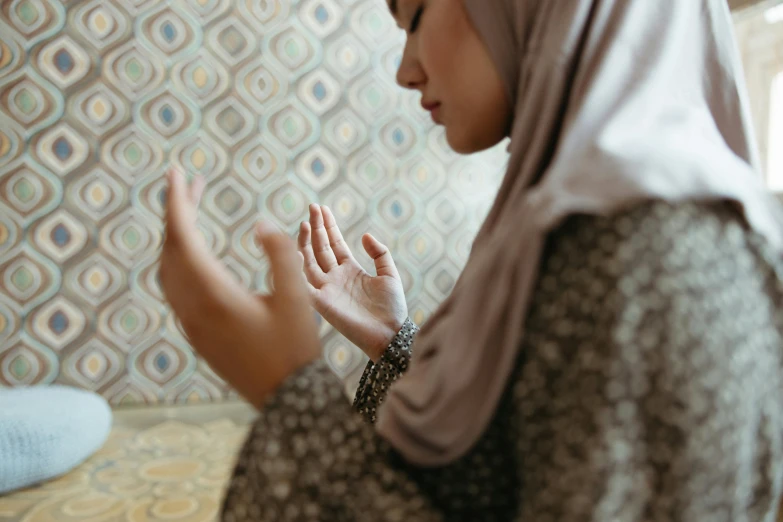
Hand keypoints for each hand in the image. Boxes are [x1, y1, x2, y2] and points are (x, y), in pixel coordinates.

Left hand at [159, 168, 319, 408]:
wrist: (286, 400)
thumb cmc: (295, 349)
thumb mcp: (298, 297)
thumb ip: (282, 255)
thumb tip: (260, 224)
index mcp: (215, 296)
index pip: (184, 238)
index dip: (178, 202)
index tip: (176, 172)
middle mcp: (193, 308)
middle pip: (171, 250)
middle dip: (177, 212)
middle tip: (190, 183)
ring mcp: (191, 323)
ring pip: (169, 270)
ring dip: (176, 237)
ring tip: (192, 211)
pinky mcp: (197, 333)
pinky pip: (175, 288)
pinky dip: (179, 260)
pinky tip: (196, 253)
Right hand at [298, 204, 406, 361]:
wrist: (390, 335)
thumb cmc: (392, 309)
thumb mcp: (389, 274)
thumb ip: (380, 253)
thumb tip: (365, 235)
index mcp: (350, 270)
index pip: (334, 243)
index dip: (328, 226)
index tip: (322, 208)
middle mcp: (335, 278)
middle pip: (321, 248)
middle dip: (316, 227)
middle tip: (312, 207)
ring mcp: (326, 290)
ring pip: (309, 262)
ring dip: (305, 243)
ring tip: (304, 223)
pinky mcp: (322, 304)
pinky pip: (305, 285)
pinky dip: (297, 271)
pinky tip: (293, 253)